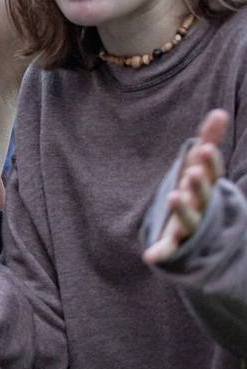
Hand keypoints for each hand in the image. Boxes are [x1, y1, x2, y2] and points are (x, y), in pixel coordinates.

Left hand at [144, 109, 228, 263]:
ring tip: (173, 196)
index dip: (210, 162)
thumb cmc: (198, 189)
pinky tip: (149, 256)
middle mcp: (203, 206)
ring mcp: (191, 225)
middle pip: (202, 195)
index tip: (206, 148)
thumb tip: (220, 112)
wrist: (203, 231)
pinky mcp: (176, 241)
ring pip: (188, 220)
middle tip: (192, 172)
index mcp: (207, 186)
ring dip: (182, 209)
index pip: (211, 173)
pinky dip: (161, 252)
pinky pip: (170, 248)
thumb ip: (209, 139)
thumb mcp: (199, 164)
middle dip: (198, 184)